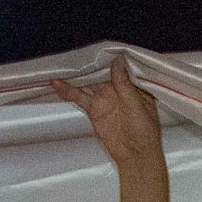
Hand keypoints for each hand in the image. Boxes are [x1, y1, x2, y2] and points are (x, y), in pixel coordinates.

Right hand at [49, 55, 165, 168]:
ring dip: (75, 75)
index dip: (108, 56)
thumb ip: (124, 85)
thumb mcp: (136, 106)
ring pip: (87, 83)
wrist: (135, 156)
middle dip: (88, 62)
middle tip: (74, 51)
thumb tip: (117, 62)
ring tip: (60, 65)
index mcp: (132, 85)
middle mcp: (117, 89)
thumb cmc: (144, 132)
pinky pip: (79, 97)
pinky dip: (68, 91)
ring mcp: (104, 99)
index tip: (97, 45)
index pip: (118, 66)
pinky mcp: (93, 110)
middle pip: (100, 72)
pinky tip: (57, 84)